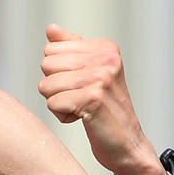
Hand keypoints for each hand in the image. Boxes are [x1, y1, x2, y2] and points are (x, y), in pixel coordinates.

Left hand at [38, 23, 168, 174]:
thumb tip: (51, 29)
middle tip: (81, 99)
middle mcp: (105, 58)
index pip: (51, 49)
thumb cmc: (106, 111)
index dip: (59, 73)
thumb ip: (71, 49)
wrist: (127, 145)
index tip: (82, 85)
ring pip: (47, 85)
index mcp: (104, 47)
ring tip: (82, 109)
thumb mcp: (91, 73)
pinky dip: (63, 117)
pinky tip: (83, 119)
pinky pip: (53, 103)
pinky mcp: (92, 98)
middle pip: (47, 65)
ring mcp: (100, 77)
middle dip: (56, 87)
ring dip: (58, 103)